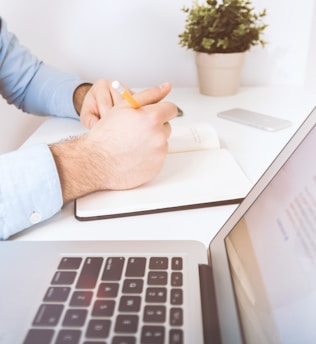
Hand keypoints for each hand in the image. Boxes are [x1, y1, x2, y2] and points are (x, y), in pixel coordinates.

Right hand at [51, 82, 177, 202]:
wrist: (96, 162)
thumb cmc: (106, 135)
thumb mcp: (124, 106)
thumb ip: (149, 95)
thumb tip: (166, 86)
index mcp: (153, 118)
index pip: (171, 109)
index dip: (160, 110)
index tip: (153, 115)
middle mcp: (159, 136)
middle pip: (166, 127)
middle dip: (154, 127)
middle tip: (135, 131)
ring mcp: (159, 154)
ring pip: (162, 143)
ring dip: (152, 142)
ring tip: (132, 144)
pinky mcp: (156, 168)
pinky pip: (158, 158)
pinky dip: (149, 157)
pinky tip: (134, 155)